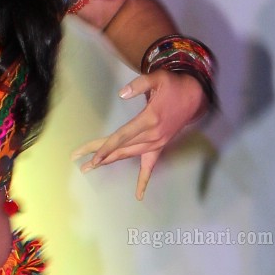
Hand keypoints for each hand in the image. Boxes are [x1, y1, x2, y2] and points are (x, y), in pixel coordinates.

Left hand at [72, 70, 206, 200]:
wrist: (195, 96)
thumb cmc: (174, 85)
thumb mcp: (158, 78)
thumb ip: (139, 84)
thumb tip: (122, 94)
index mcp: (149, 120)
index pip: (122, 137)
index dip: (106, 148)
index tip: (92, 158)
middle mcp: (152, 135)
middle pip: (121, 147)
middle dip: (99, 155)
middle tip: (79, 161)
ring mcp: (157, 143)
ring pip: (129, 155)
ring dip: (109, 161)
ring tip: (89, 167)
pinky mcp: (160, 146)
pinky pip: (150, 167)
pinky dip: (143, 181)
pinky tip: (138, 196)